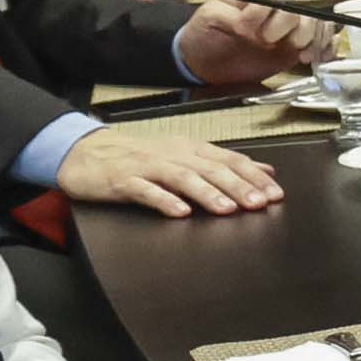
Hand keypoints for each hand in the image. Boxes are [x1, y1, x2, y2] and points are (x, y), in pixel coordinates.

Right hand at [54, 124, 282, 217]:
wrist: (86, 153)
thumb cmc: (138, 157)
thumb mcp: (184, 155)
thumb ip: (223, 163)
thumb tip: (264, 169)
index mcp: (190, 149)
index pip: (229, 160)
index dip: (253, 176)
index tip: (274, 193)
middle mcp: (173, 155)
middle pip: (210, 169)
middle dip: (237, 186)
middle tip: (258, 203)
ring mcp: (148, 167)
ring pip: (183, 178)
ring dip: (207, 193)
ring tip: (227, 209)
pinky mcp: (124, 180)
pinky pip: (147, 190)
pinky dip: (164, 200)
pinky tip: (180, 212)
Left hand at [176, 0, 335, 88]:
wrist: (203, 64)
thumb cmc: (203, 35)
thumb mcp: (209, 17)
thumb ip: (229, 14)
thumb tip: (250, 22)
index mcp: (256, 2)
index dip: (267, 14)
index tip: (252, 31)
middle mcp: (275, 15)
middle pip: (300, 13)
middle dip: (296, 28)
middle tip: (278, 43)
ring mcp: (287, 33)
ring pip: (316, 26)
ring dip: (316, 38)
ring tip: (304, 55)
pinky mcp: (293, 52)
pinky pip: (320, 44)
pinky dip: (327, 49)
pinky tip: (320, 58)